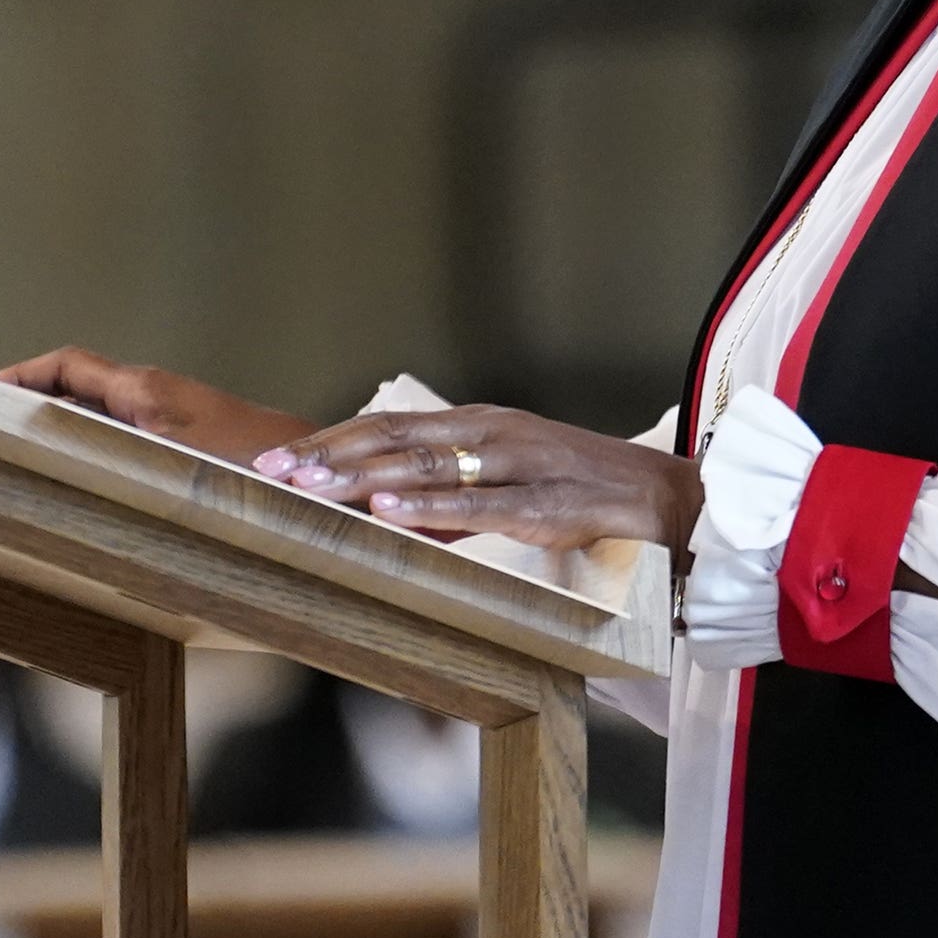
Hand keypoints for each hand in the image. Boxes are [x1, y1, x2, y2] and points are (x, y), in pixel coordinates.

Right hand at [0, 347, 316, 466]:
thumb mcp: (172, 462)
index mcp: (143, 391)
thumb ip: (115, 452)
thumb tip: (59, 448)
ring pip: (98, 416)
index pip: (67, 366)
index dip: (20, 376)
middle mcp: (153, 398)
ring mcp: (169, 420)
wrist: (314, 475)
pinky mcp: (186, 445)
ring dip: (60, 430)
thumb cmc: (254, 468)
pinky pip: (123, 438)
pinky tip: (81, 484)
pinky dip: (92, 450)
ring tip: (19, 460)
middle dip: (30, 405)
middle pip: (76, 389)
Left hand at [250, 406, 703, 559]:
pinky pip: (478, 503)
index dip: (329, 441)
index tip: (275, 460)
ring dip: (361, 475)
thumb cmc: (581, 492)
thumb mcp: (506, 484)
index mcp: (478, 423)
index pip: (388, 426)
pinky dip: (428, 504)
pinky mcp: (545, 500)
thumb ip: (448, 496)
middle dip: (327, 456)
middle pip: (393, 438)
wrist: (667, 500)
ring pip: (426, 463)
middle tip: (270, 473)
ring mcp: (518, 463)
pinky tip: (387, 509)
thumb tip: (382, 514)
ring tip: (309, 487)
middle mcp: (491, 432)